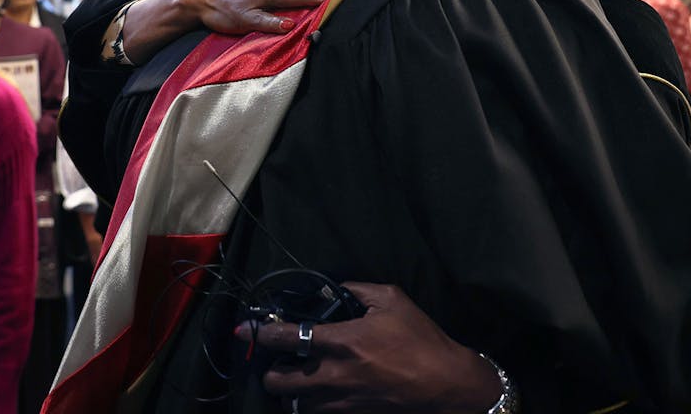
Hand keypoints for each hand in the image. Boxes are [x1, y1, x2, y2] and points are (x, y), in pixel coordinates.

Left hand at [234, 282, 500, 413]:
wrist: (445, 385)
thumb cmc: (420, 339)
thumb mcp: (392, 300)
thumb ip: (359, 290)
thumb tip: (337, 288)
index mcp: (343, 342)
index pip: (289, 337)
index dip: (261, 333)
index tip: (244, 330)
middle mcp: (335, 375)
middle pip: (281, 382)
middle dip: (269, 372)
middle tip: (274, 362)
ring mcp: (342, 401)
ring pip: (297, 404)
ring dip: (290, 392)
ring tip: (295, 380)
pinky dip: (314, 405)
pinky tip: (321, 394)